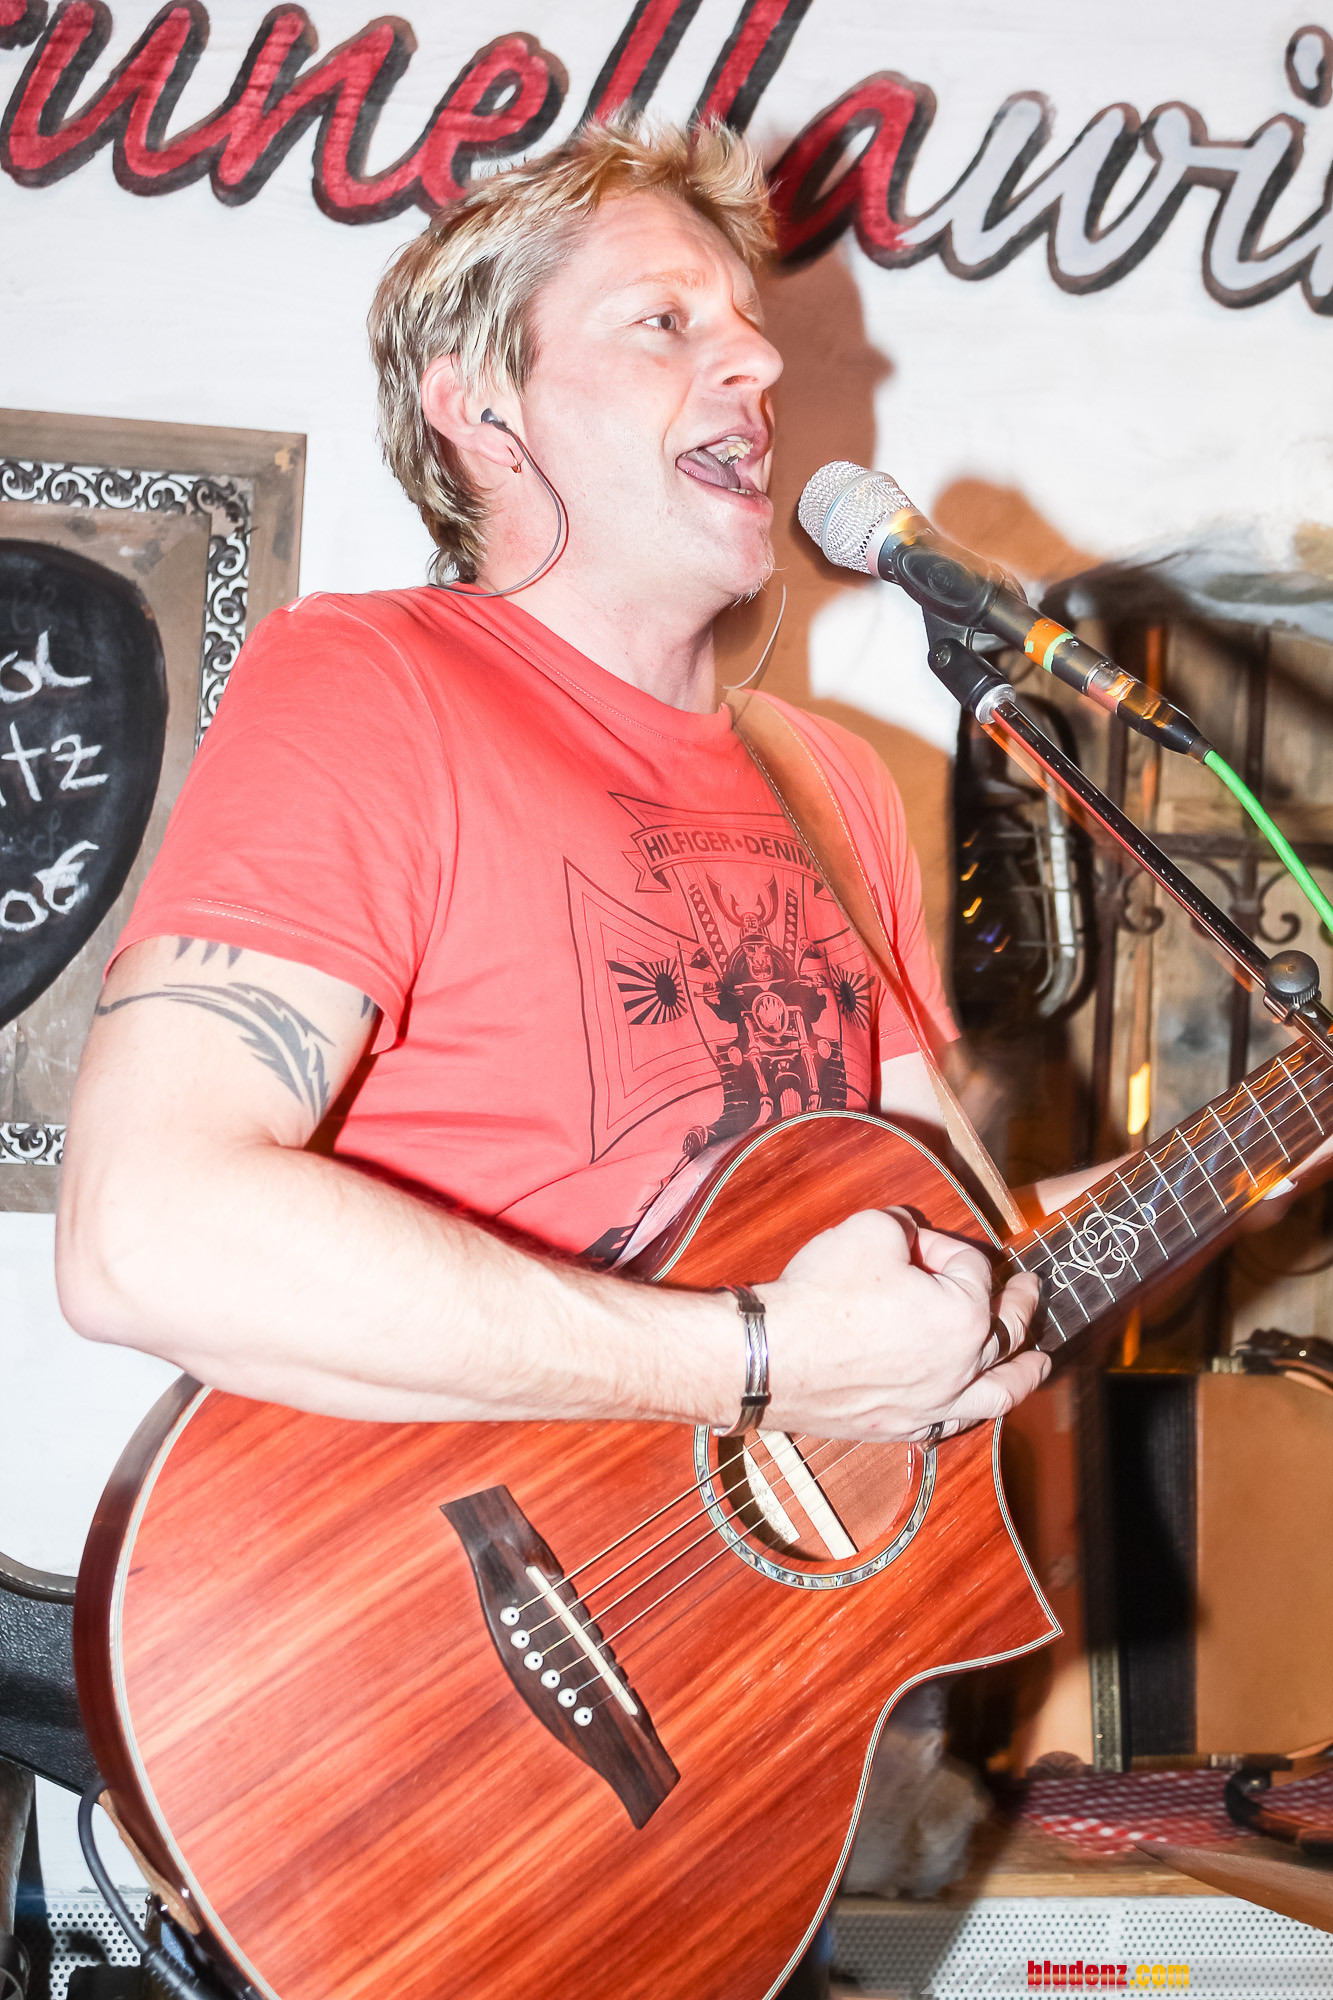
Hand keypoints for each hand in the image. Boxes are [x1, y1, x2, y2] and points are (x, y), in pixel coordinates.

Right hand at [757, 1207, 1047, 1441]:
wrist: (772, 1357)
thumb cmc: (821, 1296)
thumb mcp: (868, 1230)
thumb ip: (904, 1225)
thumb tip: (909, 1233)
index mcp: (965, 1315)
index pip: (971, 1268)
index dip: (944, 1247)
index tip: (917, 1243)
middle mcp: (962, 1366)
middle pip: (1006, 1330)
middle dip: (1018, 1303)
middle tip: (1029, 1289)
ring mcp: (936, 1403)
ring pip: (999, 1393)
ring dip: (1024, 1373)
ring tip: (1040, 1363)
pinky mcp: (905, 1426)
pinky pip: (956, 1421)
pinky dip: (973, 1409)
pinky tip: (973, 1403)